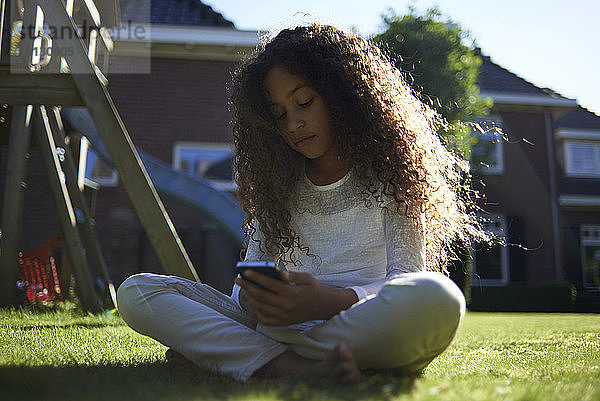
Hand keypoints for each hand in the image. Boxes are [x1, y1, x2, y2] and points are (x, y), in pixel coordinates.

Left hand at [234, 270, 357, 325]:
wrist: (325, 307)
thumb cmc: (314, 289)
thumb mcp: (307, 278)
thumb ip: (293, 275)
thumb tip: (280, 274)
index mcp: (292, 293)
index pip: (269, 284)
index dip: (256, 277)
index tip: (245, 271)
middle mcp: (287, 306)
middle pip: (261, 296)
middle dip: (247, 287)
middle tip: (238, 280)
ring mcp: (285, 316)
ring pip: (261, 308)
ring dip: (250, 299)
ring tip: (244, 290)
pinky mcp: (284, 323)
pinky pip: (266, 319)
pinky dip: (257, 311)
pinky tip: (253, 303)